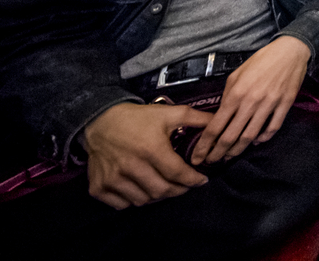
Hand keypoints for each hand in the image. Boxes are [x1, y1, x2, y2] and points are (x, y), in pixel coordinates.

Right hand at [83, 102, 211, 207]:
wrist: (100, 121)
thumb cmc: (137, 118)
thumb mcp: (169, 113)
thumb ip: (197, 119)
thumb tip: (219, 123)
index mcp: (151, 149)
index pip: (178, 174)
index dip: (193, 180)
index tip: (201, 180)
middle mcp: (131, 166)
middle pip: (162, 191)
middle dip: (178, 190)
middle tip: (184, 185)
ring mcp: (113, 179)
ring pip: (143, 200)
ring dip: (157, 196)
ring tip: (164, 185)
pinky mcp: (99, 187)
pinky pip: (122, 204)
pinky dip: (134, 200)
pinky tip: (141, 189)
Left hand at [190, 36, 310, 163]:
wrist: (289, 51)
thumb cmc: (261, 60)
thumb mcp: (236, 74)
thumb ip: (227, 95)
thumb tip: (221, 113)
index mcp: (236, 94)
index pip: (215, 127)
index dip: (204, 145)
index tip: (198, 156)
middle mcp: (251, 103)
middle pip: (231, 136)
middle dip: (218, 153)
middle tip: (211, 162)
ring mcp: (269, 105)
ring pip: (250, 137)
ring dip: (238, 150)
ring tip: (229, 157)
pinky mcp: (284, 106)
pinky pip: (272, 128)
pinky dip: (263, 138)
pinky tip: (256, 142)